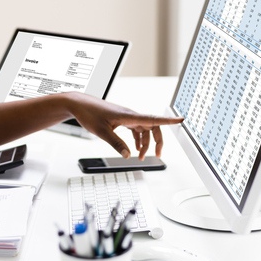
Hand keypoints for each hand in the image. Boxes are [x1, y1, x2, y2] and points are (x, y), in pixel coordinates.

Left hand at [64, 92, 182, 158]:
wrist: (79, 104)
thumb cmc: (89, 114)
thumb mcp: (101, 132)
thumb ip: (116, 144)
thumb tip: (128, 155)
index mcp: (129, 116)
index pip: (153, 118)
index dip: (169, 120)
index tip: (181, 120)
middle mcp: (130, 115)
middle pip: (152, 126)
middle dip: (157, 141)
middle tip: (157, 155)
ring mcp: (126, 116)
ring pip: (144, 129)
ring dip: (145, 143)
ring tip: (141, 157)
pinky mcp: (122, 118)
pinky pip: (136, 129)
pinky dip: (138, 139)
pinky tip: (134, 148)